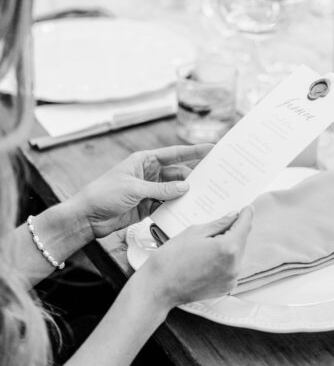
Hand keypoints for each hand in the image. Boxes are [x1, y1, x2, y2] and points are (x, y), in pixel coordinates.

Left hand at [72, 144, 212, 238]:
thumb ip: (162, 189)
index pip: (175, 153)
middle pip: (178, 173)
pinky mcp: (147, 206)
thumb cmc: (105, 194)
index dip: (194, 151)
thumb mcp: (135, 188)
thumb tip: (186, 187)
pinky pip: (167, 204)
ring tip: (206, 195)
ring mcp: (149, 190)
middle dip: (194, 176)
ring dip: (186, 193)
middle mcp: (149, 173)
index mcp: (145, 160)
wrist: (87, 216)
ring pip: (174, 190)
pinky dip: (176, 207)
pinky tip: (189, 209)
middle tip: (214, 178)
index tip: (212, 149)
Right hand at [142, 207, 252, 308]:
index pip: (244, 225)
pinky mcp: (226, 288)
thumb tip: (233, 216)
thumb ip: (219, 224)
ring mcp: (231, 279)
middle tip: (225, 220)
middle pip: (242, 240)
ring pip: (237, 254)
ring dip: (230, 245)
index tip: (247, 208)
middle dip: (235, 229)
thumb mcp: (194, 232)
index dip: (246, 214)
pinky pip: (231, 267)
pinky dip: (225, 259)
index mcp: (228, 247)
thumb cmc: (172, 258)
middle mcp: (234, 265)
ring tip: (212, 240)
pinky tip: (209, 255)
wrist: (159, 287)